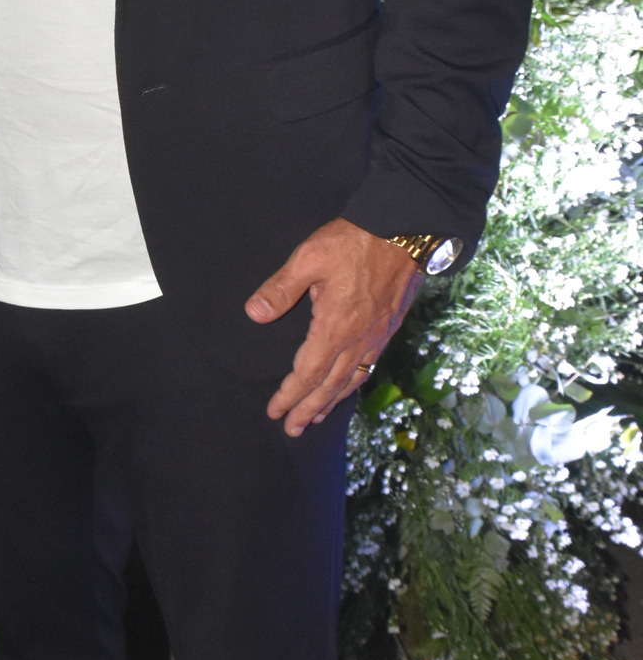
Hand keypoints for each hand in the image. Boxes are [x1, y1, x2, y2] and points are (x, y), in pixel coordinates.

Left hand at [245, 218, 421, 437]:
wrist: (406, 230)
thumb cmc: (354, 241)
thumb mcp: (309, 258)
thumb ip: (281, 289)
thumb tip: (254, 313)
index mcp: (335, 327)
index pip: (307, 373)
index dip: (289, 395)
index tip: (274, 411)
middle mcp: (358, 338)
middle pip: (329, 385)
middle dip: (308, 409)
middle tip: (292, 429)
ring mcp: (377, 334)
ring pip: (352, 379)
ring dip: (331, 402)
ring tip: (315, 417)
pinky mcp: (389, 326)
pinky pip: (369, 365)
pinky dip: (354, 383)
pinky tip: (348, 386)